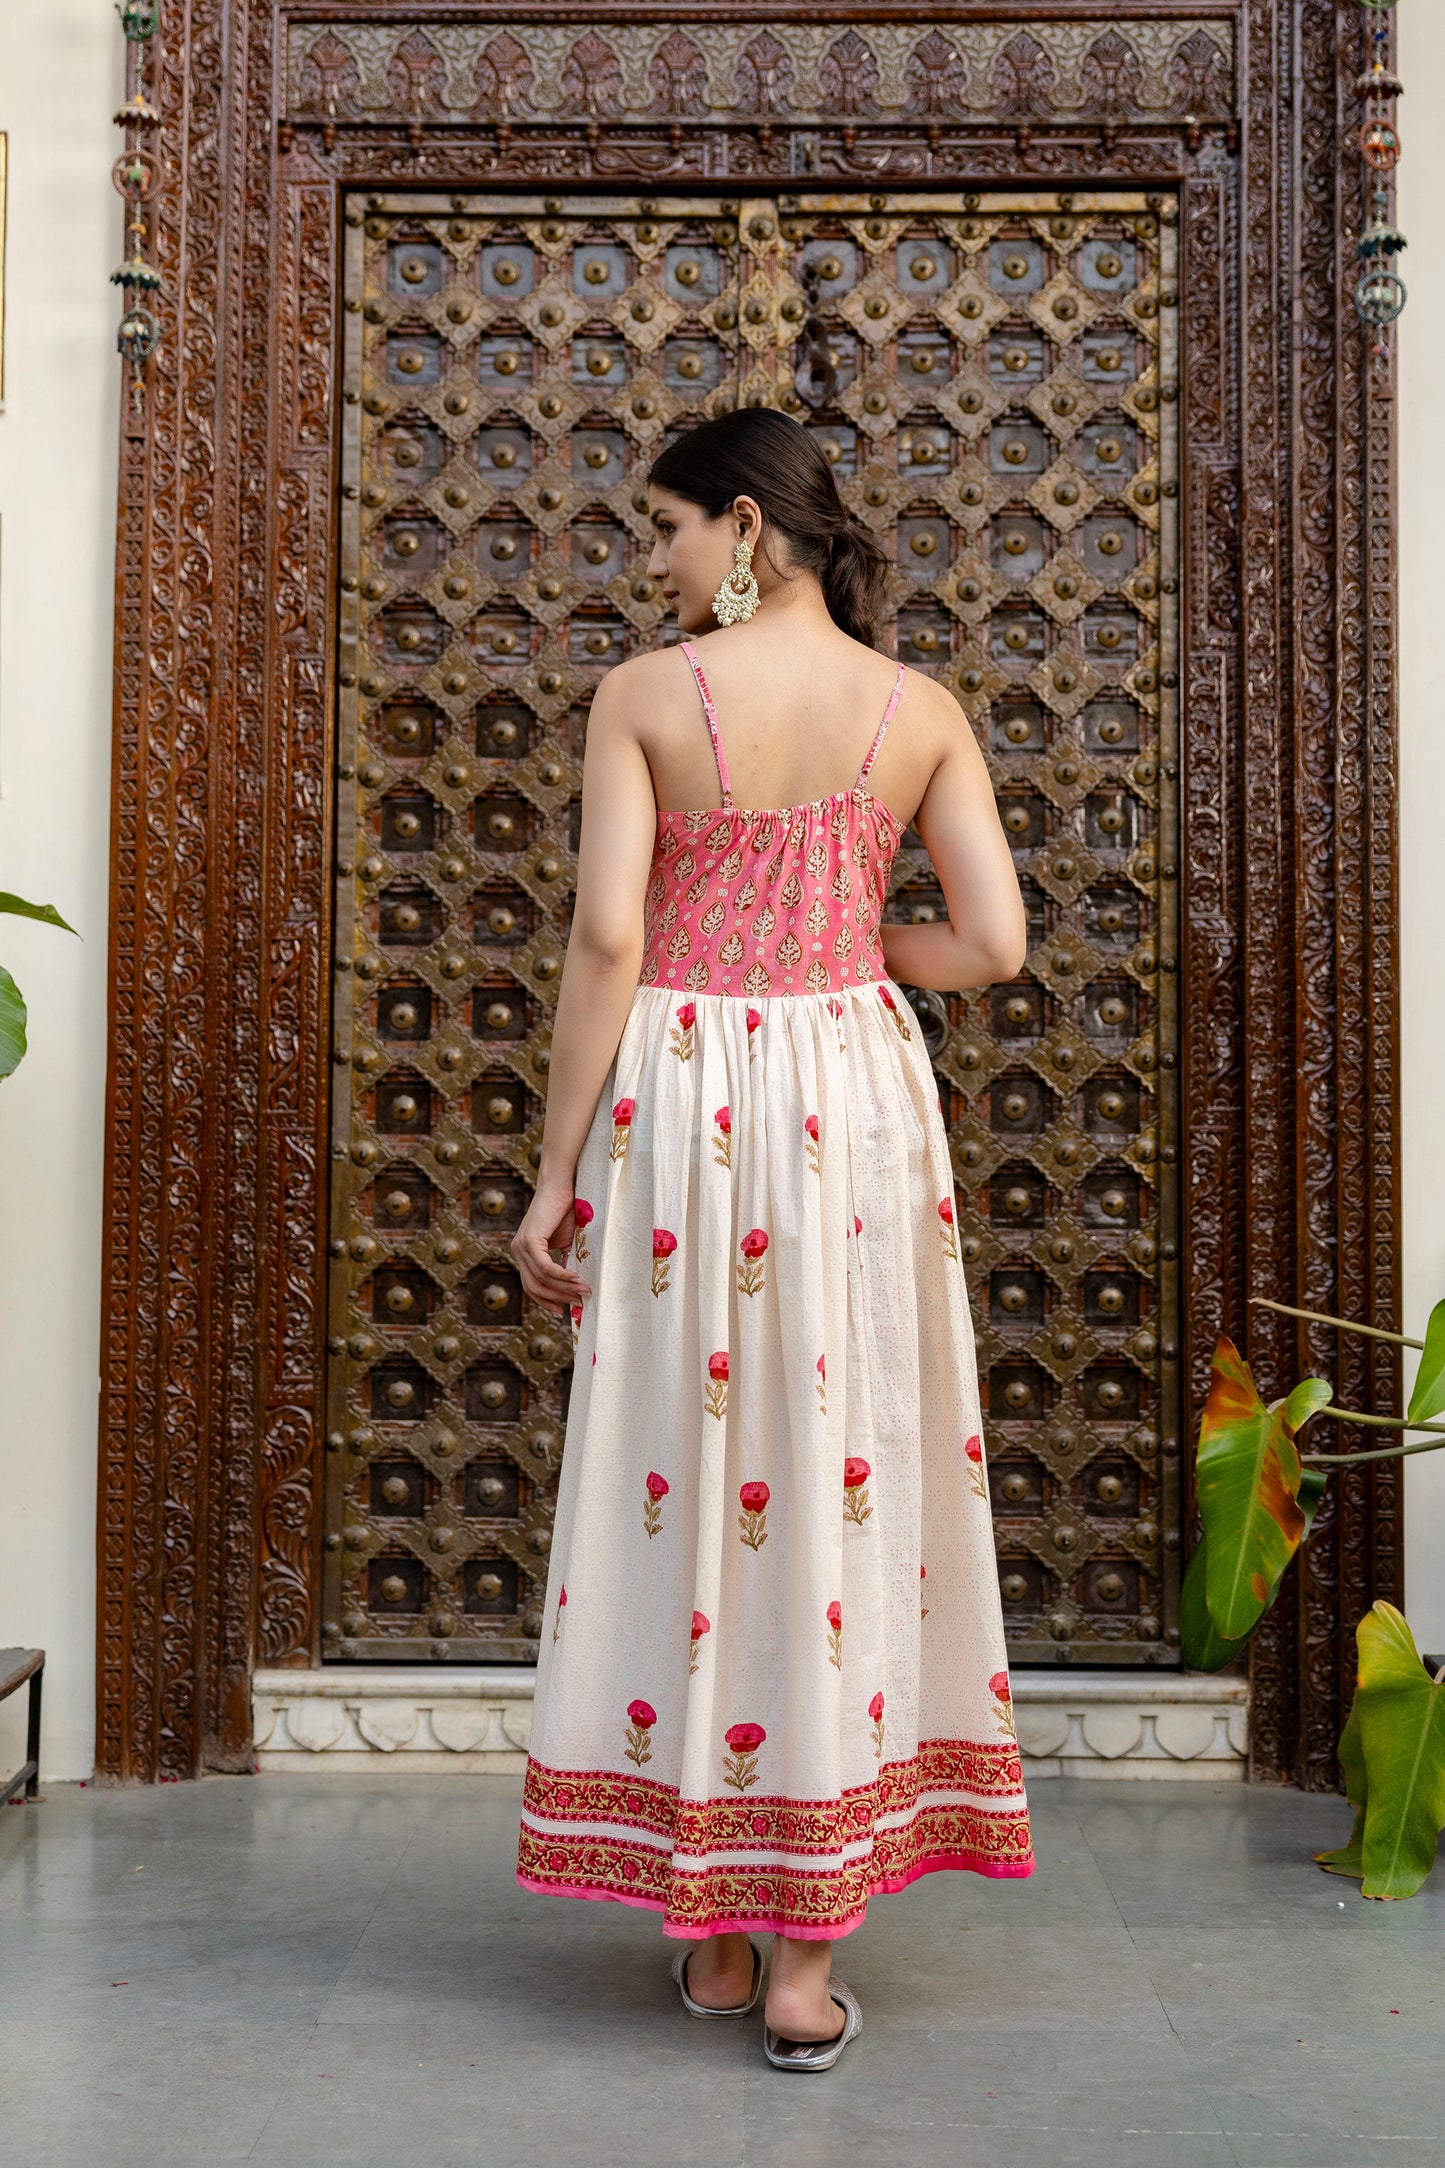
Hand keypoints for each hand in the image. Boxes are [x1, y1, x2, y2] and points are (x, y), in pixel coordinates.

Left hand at [510, 1177, 591, 1314]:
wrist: (561, 1185)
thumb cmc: (566, 1210)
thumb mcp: (565, 1243)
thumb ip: (564, 1263)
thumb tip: (573, 1287)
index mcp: (523, 1252)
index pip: (530, 1285)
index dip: (545, 1300)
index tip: (561, 1310)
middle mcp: (518, 1251)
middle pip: (534, 1286)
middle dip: (557, 1298)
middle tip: (578, 1302)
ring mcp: (521, 1246)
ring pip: (541, 1279)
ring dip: (564, 1288)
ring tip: (583, 1291)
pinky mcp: (530, 1241)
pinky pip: (545, 1267)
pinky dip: (562, 1276)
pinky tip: (576, 1279)